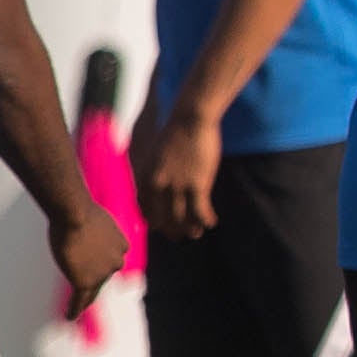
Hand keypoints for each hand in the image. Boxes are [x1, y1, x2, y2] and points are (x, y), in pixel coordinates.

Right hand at [48, 200, 126, 316]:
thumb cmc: (81, 209)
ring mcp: (101, 273)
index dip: (103, 263)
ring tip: (77, 308)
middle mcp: (116, 262)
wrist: (76, 215)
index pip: (112, 258)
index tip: (97, 267)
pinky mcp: (85, 281)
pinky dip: (75, 308)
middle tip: (88, 293)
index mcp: (121, 245)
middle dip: (96, 282)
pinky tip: (70, 316)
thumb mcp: (95, 216)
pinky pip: (80, 298)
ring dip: (86, 298)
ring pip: (93, 289)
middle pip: (104, 276)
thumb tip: (80, 214)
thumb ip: (93, 223)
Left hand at [131, 99, 222, 241]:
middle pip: (163, 218)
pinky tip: (212, 222)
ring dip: (190, 229)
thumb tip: (155, 182)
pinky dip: (206, 220)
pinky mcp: (197, 184)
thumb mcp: (154, 154)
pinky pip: (200, 211)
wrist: (190, 120)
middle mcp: (158, 186)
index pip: (144, 209)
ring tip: (198, 233)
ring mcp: (177, 186)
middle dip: (172, 231)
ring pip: (182, 219)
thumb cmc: (175, 133)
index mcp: (145, 177)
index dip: (154, 221)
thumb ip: (152, 171)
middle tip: (181, 236)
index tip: (162, 227)